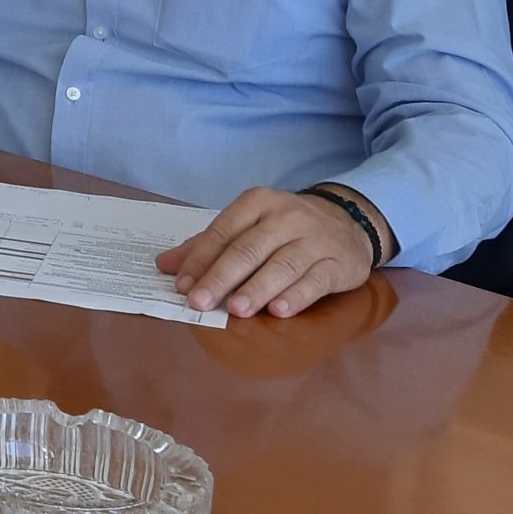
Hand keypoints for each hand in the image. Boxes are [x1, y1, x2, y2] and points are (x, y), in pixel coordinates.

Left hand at [158, 186, 384, 317]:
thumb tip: (164, 265)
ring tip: (236, 310)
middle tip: (199, 302)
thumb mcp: (247, 227)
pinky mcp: (339, 263)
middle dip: (221, 277)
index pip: (222, 232)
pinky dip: (295, 296)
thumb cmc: (284, 229)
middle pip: (248, 249)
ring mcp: (315, 239)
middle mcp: (286, 217)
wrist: (348, 222)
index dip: (200, 260)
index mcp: (257, 203)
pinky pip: (315, 281)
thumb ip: (207, 246)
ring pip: (282, 265)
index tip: (181, 285)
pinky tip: (277, 311)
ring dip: (256, 289)